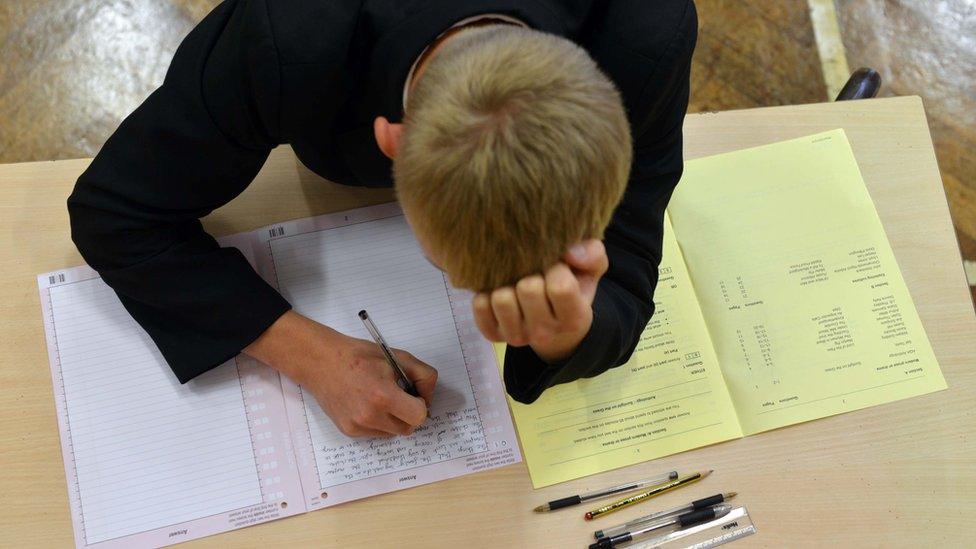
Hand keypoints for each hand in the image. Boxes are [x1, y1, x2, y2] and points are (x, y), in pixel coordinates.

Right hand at [244, 311, 436, 436]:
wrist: (322, 362)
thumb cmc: (359, 356)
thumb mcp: (397, 357)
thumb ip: (422, 375)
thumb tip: (428, 397)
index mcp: (383, 396)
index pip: (419, 416)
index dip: (420, 404)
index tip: (413, 394)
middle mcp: (370, 416)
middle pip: (408, 428)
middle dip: (409, 414)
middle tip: (400, 397)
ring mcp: (358, 426)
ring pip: (393, 432)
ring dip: (394, 419)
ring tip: (381, 398)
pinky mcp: (349, 431)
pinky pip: (376, 433)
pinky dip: (379, 422)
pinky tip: (367, 404)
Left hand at [472, 239, 607, 362]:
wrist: (554, 319)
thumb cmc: (572, 285)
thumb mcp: (590, 269)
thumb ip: (592, 254)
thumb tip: (569, 252)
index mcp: (574, 319)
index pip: (560, 287)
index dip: (557, 268)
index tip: (556, 266)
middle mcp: (545, 334)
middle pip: (528, 289)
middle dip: (531, 272)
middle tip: (535, 273)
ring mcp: (517, 337)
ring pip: (501, 299)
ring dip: (507, 283)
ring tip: (517, 281)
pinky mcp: (493, 334)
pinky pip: (480, 306)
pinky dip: (486, 293)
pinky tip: (501, 290)